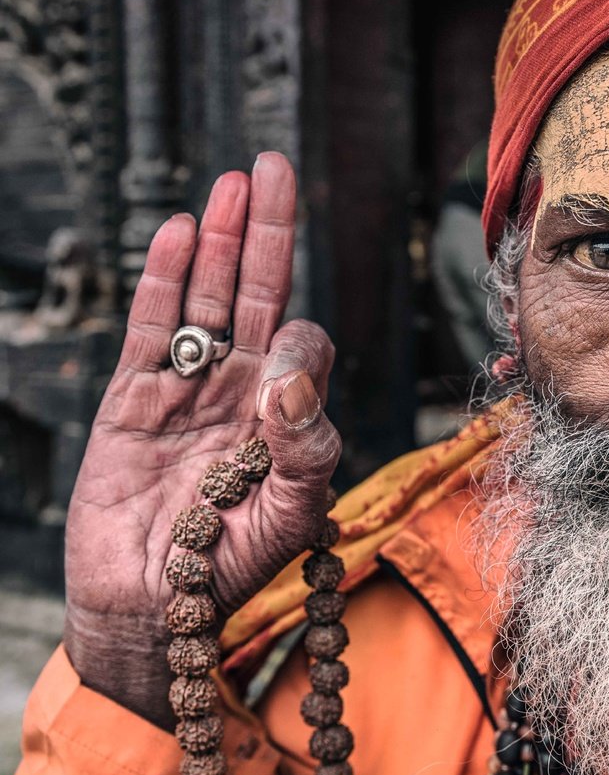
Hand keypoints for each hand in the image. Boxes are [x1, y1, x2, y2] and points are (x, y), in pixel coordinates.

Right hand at [63, 152, 341, 726]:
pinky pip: (153, 329)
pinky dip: (163, 281)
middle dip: (266, 233)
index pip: (305, 344)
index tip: (279, 372)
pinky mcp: (135, 399)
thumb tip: (291, 369)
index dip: (301, 341)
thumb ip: (308, 444)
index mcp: (286, 415)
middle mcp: (240, 391)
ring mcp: (187, 389)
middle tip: (273, 167)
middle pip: (256, 294)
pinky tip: (176, 231)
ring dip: (218, 242)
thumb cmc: (233, 566)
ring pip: (204, 299)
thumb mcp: (295, 513)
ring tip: (232, 185)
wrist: (156, 607)